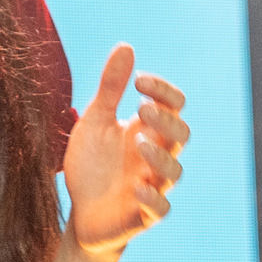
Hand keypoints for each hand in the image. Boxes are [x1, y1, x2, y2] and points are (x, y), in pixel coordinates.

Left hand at [64, 45, 188, 258]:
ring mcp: (154, 186)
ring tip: (138, 143)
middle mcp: (157, 156)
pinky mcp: (144, 215)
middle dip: (165, 121)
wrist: (80, 213)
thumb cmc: (92, 165)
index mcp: (149, 130)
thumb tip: (126, 46)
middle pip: (181, 134)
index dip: (164, 91)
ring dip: (160, 156)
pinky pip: (160, 208)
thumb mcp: (95, 122)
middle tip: (141, 108)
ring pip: (174, 171)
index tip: (140, 80)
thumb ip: (110, 88)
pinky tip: (137, 186)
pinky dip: (152, 197)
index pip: (173, 106)